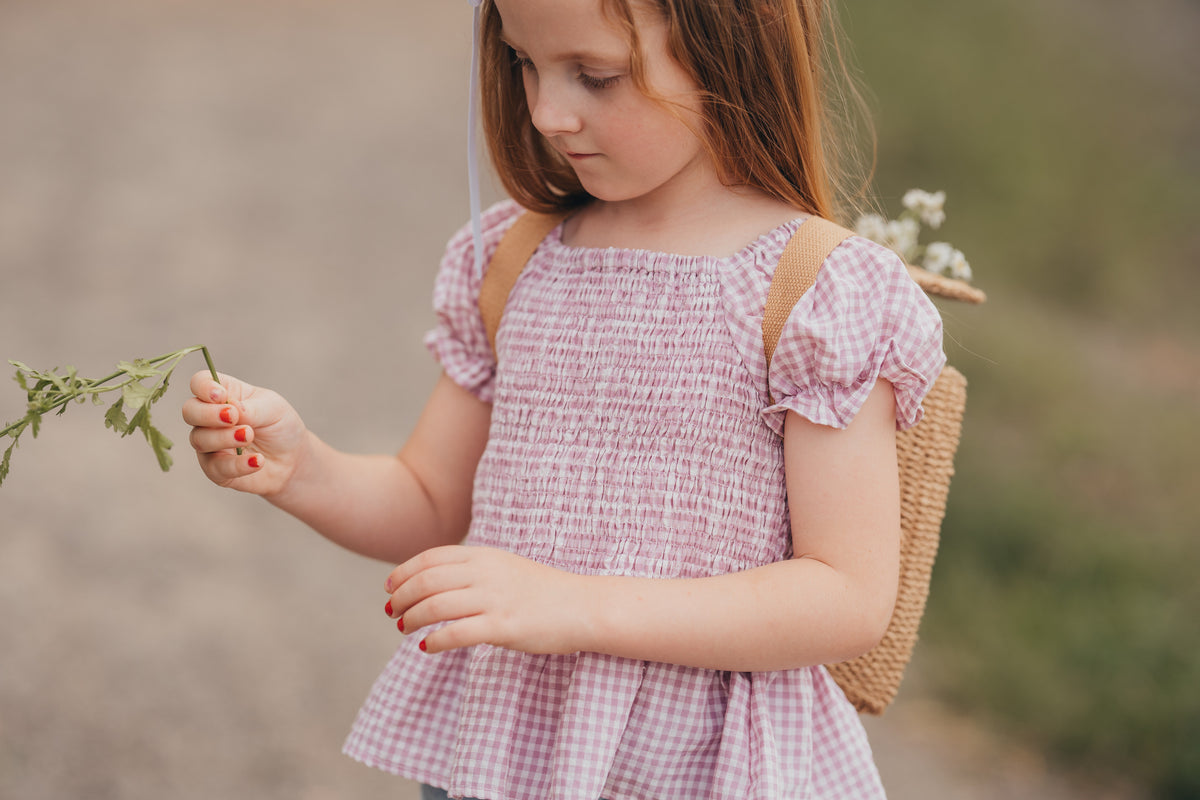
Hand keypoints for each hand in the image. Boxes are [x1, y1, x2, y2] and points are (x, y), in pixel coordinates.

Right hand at [181, 371, 308, 495]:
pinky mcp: (216, 469)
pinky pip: (215, 467)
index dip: (204, 387)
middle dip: (208, 414)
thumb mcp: (273, 409)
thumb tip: (231, 407)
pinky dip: (237, 464)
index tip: (221, 395)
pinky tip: (257, 460)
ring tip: (249, 436)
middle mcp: (210, 418)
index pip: (199, 383)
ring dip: (223, 438)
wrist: (293, 459)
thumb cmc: (280, 426)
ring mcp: (210, 444)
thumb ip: (251, 408)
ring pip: (199, 439)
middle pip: (189, 411)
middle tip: (232, 417)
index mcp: (224, 394)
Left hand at [383, 546, 590, 655]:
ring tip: (404, 629)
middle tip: (392, 613)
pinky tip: (426, 648)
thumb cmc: (542, 591)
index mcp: (484, 555)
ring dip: (412, 619)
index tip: (390, 587)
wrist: (582, 606)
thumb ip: (473, 570)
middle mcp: (486, 573)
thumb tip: (435, 583)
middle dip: (402, 597)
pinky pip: (457, 633)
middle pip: (426, 581)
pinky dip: (435, 641)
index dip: (404, 572)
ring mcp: (495, 599)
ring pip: (435, 606)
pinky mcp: (504, 626)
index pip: (430, 557)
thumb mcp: (504, 568)